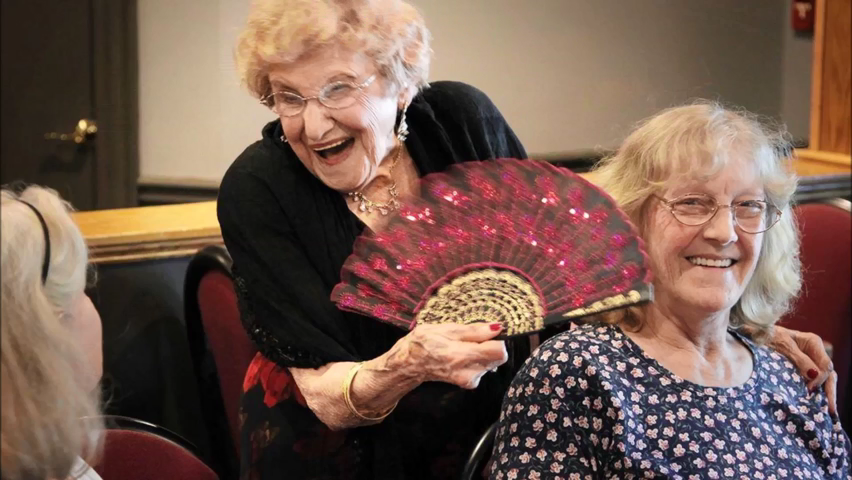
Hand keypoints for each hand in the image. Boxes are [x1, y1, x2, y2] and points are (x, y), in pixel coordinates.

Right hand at [394, 323, 508, 388]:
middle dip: (491, 346)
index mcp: (462, 356)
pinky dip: (478, 360)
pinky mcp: (469, 383)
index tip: (490, 332)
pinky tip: (463, 355)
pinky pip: (484, 368)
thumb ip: (474, 330)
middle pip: (498, 358)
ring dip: (484, 353)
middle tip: (473, 338)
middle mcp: (469, 372)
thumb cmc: (425, 342)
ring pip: (492, 363)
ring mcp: (470, 380)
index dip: (498, 339)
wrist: (411, 363)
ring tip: (464, 346)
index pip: (499, 352)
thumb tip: (497, 327)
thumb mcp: (447, 329)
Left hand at [768, 325, 836, 414]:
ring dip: (825, 395)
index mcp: (813, 342)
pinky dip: (815, 393)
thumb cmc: (767, 335)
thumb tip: (814, 375)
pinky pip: (812, 382)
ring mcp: (809, 361)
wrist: (753, 333)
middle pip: (828, 374)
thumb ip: (799, 359)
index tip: (809, 389)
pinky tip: (816, 406)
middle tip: (830, 410)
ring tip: (828, 412)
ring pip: (823, 380)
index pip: (825, 365)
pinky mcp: (801, 369)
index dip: (820, 379)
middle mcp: (814, 352)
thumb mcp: (783, 345)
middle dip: (830, 392)